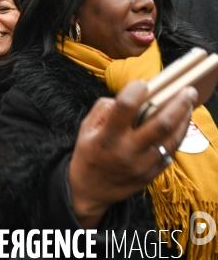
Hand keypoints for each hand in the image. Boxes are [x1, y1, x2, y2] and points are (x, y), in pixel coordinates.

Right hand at [68, 80, 195, 227]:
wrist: (89, 191)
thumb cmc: (88, 154)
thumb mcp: (85, 128)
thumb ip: (105, 109)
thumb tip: (131, 98)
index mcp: (107, 136)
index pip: (124, 107)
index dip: (135, 90)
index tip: (143, 83)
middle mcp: (127, 150)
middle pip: (161, 123)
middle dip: (178, 103)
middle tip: (188, 90)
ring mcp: (142, 164)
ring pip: (172, 138)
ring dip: (184, 118)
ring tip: (188, 104)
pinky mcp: (151, 174)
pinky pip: (171, 152)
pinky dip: (178, 135)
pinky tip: (181, 124)